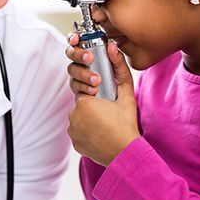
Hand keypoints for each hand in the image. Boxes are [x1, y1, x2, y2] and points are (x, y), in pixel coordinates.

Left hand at [65, 33, 140, 165]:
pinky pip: (78, 131)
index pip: (86, 89)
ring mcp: (73, 129)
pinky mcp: (74, 142)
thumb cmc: (126, 123)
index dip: (96, 92)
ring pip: (79, 117)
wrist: (125, 153)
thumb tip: (111, 46)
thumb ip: (119, 67)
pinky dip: (86, 131)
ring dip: (89, 118)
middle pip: (82, 103)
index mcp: (84, 101)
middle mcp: (74, 114)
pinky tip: (99, 134)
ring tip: (105, 124)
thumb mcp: (126, 93)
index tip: (105, 98)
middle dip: (93, 106)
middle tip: (107, 114)